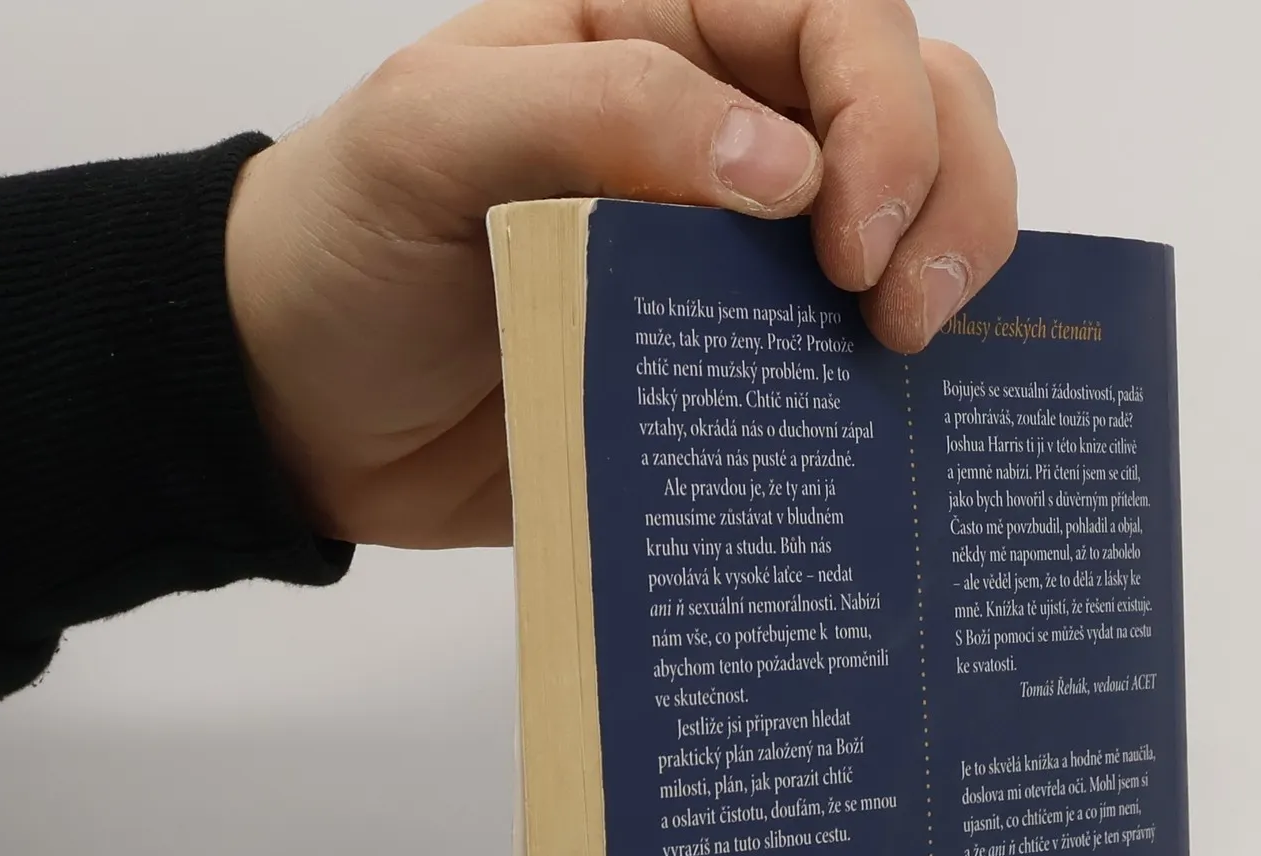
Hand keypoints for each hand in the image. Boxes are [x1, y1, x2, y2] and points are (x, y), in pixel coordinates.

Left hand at [224, 0, 1016, 548]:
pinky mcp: (741, 358)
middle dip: (947, 191)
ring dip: (955, 268)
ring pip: (918, 214)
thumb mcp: (433, 141)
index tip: (845, 239)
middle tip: (901, 316)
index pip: (836, 19)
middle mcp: (726, 123)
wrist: (306, 411)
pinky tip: (901, 410)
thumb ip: (599, 117)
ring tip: (909, 354)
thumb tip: (783, 168)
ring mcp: (744, 247)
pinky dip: (904, 373)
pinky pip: (856, 350)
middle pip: (915, 103)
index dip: (880, 115)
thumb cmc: (346, 247)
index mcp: (658, 29)